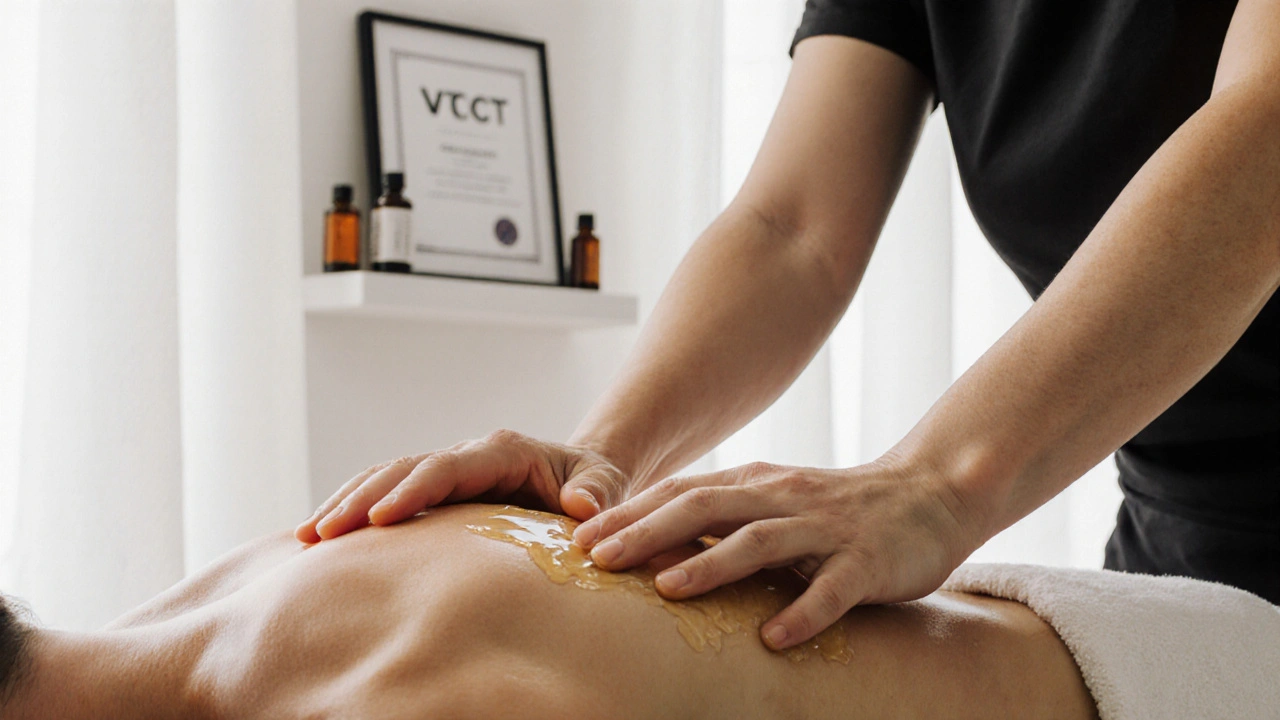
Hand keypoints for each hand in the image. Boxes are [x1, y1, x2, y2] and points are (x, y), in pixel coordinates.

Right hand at [295, 430, 633, 542]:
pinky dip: (354, 510)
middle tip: (323, 533)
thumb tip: (581, 509)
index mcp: (502, 452)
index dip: (414, 491)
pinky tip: (321, 538)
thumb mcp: (606, 484)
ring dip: (346, 503)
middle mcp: (466, 455)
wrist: (585, 480)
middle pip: (403, 470)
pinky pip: (387, 493)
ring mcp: (447, 471)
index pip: (448, 468)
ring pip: (385, 478)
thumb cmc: (595, 484)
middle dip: (361, 499)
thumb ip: (598, 493)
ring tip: (306, 537)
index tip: (382, 519)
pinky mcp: (435, 492)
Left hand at [570, 455, 979, 650]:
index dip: (630, 513)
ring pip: (761, 541)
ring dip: (712, 565)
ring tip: (668, 589)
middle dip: (648, 532)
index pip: (682, 493)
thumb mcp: (776, 502)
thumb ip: (724, 517)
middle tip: (600, 559)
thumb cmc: (839, 508)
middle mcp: (784, 498)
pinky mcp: (867, 561)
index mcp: (757, 483)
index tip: (579, 539)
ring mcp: (826, 528)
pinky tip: (774, 639)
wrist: (930, 493)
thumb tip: (652, 546)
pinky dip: (802, 611)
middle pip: (706, 508)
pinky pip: (832, 589)